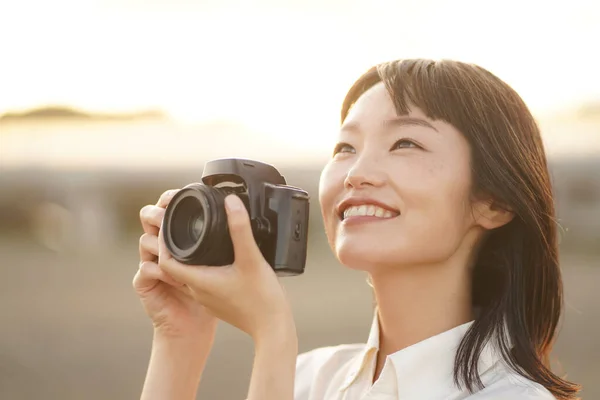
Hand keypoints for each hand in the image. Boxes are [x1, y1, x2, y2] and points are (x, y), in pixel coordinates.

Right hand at [133, 189, 217, 338]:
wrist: (196, 327)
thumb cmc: (214, 295)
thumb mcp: (228, 262)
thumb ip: (229, 238)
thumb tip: (241, 213)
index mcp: (182, 240)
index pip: (169, 212)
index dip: (170, 200)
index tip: (181, 194)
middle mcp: (163, 249)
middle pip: (150, 221)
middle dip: (158, 214)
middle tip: (171, 214)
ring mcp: (150, 266)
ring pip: (144, 242)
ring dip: (158, 242)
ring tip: (175, 246)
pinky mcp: (145, 286)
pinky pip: (144, 272)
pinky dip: (156, 270)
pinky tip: (174, 276)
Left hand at [157, 194, 295, 341]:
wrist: (273, 328)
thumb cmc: (262, 298)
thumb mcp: (251, 258)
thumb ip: (240, 228)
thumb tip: (231, 202)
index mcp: (198, 281)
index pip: (165, 260)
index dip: (163, 241)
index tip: (172, 225)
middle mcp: (197, 291)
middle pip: (175, 265)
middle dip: (176, 245)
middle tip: (184, 224)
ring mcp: (207, 299)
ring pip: (188, 273)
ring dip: (189, 257)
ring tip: (200, 238)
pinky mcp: (218, 302)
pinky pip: (203, 281)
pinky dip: (204, 267)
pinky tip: (218, 259)